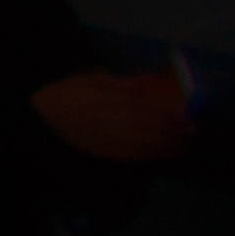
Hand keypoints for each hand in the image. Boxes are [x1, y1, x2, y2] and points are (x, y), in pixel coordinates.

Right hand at [33, 68, 191, 162]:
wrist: (42, 120)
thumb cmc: (63, 95)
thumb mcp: (85, 79)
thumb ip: (113, 81)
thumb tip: (141, 82)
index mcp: (107, 98)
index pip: (146, 105)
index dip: (168, 110)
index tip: (186, 111)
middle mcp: (112, 119)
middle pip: (152, 125)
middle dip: (174, 129)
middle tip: (192, 129)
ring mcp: (112, 138)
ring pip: (148, 143)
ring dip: (170, 144)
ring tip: (186, 143)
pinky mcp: (108, 152)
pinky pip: (137, 156)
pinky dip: (155, 156)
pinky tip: (167, 155)